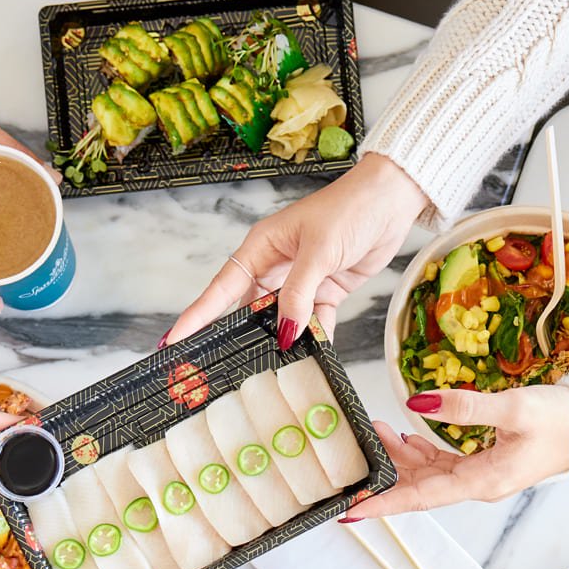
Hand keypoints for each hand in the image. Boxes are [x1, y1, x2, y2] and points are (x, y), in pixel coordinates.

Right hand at [165, 153, 428, 346]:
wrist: (392, 200)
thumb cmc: (350, 209)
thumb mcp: (319, 251)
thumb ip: (299, 294)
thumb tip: (285, 334)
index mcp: (261, 247)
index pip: (222, 288)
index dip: (198, 316)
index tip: (175, 340)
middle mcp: (277, 265)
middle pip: (249, 308)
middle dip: (239, 335)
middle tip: (220, 367)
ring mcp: (301, 280)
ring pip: (282, 319)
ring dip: (282, 339)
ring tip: (270, 369)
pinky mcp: (326, 290)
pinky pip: (314, 321)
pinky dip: (315, 336)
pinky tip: (314, 353)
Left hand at [342, 386, 568, 520]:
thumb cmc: (562, 420)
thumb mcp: (514, 408)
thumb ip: (464, 406)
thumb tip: (417, 403)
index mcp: (481, 482)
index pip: (420, 498)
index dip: (383, 503)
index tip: (351, 511)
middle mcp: (477, 485)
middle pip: (418, 487)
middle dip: (384, 475)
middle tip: (351, 460)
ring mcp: (481, 475)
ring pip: (428, 474)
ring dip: (399, 458)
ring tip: (373, 433)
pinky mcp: (485, 462)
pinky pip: (443, 463)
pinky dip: (419, 451)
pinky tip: (403, 435)